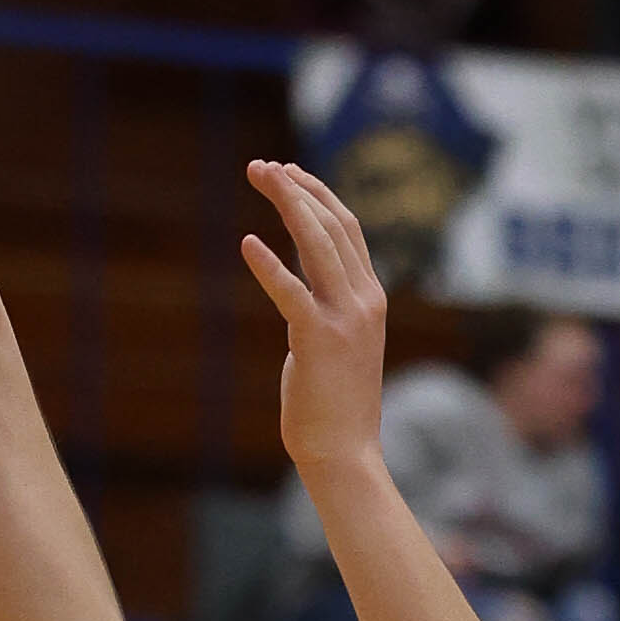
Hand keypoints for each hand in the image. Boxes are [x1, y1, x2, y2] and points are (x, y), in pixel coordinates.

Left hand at [239, 153, 391, 477]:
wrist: (345, 453)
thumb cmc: (336, 407)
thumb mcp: (339, 345)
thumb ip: (326, 310)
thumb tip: (301, 290)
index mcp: (372, 298)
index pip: (348, 229)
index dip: (316, 195)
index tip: (287, 173)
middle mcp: (364, 300)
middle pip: (333, 223)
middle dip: (296, 187)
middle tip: (261, 167)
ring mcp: (345, 319)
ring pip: (318, 242)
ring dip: (287, 203)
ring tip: (260, 177)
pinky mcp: (318, 339)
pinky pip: (291, 291)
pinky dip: (269, 264)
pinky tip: (247, 244)